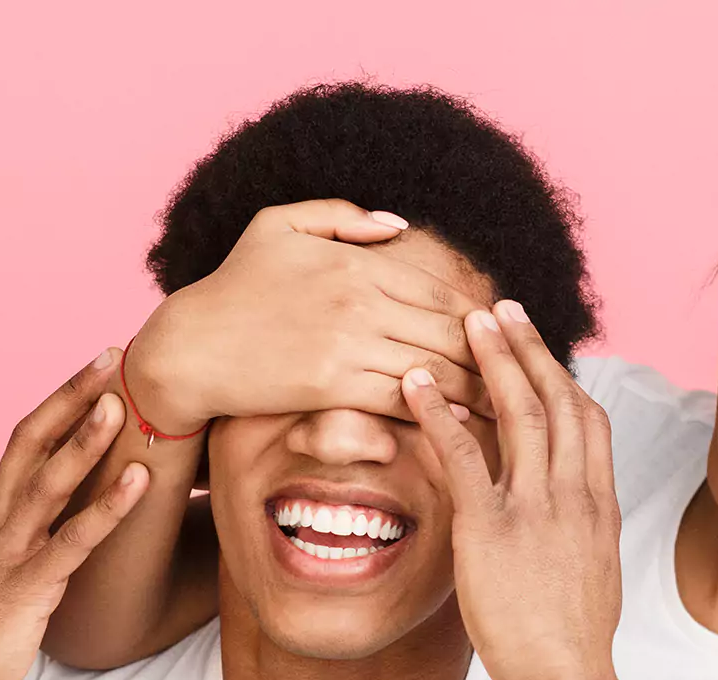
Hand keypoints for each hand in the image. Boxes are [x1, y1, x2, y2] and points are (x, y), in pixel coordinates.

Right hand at [0, 352, 148, 679]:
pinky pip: (74, 539)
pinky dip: (107, 507)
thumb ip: (32, 523)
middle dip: (73, 396)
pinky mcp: (28, 585)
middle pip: (33, 440)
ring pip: (50, 480)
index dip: (62, 399)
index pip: (27, 437)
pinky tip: (137, 482)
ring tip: (124, 404)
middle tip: (115, 356)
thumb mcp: (8, 558)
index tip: (100, 366)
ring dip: (87, 440)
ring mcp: (9, 548)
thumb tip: (65, 495)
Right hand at [127, 200, 492, 435]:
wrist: (189, 345)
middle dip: (493, 358)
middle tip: (528, 382)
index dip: (483, 320)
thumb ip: (344, 218)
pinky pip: (402, 398)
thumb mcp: (281, 227)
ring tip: (511, 408)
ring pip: (434, 367)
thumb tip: (401, 224)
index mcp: (357, 263)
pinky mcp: (333, 385)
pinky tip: (465, 422)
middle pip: (449, 332)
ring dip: (478, 389)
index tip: (509, 340)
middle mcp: (360, 301)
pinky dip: (439, 410)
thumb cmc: (234, 286)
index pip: (441, 292)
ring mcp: (348, 344)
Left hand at [401, 301, 620, 679]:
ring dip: (493, 359)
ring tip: (468, 320)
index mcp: (598, 504)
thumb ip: (579, 532)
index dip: (563, 377)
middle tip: (501, 308)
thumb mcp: (592, 573)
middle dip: (529, 348)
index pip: (589, 421)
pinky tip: (416, 386)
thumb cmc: (574, 638)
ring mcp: (535, 508)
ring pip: (519, 412)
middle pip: (557, 399)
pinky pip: (463, 456)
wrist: (567, 676)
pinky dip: (438, 414)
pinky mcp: (491, 528)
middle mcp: (573, 494)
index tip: (541, 352)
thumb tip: (562, 518)